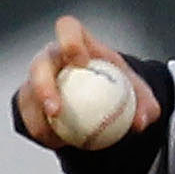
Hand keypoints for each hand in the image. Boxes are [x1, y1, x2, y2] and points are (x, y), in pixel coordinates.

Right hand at [15, 16, 161, 146]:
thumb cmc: (118, 86)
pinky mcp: (32, 101)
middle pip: (40, 65)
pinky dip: (42, 131)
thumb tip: (141, 121)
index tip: (80, 61)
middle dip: (43, 85)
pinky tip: (55, 144)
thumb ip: (145, 104)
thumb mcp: (138, 93)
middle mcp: (52, 57)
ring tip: (54, 137)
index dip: (69, 41)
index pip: (68, 29)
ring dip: (37, 116)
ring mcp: (38, 79)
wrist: (104, 101)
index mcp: (77, 41)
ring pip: (29, 94)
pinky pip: (30, 117)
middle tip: (56, 110)